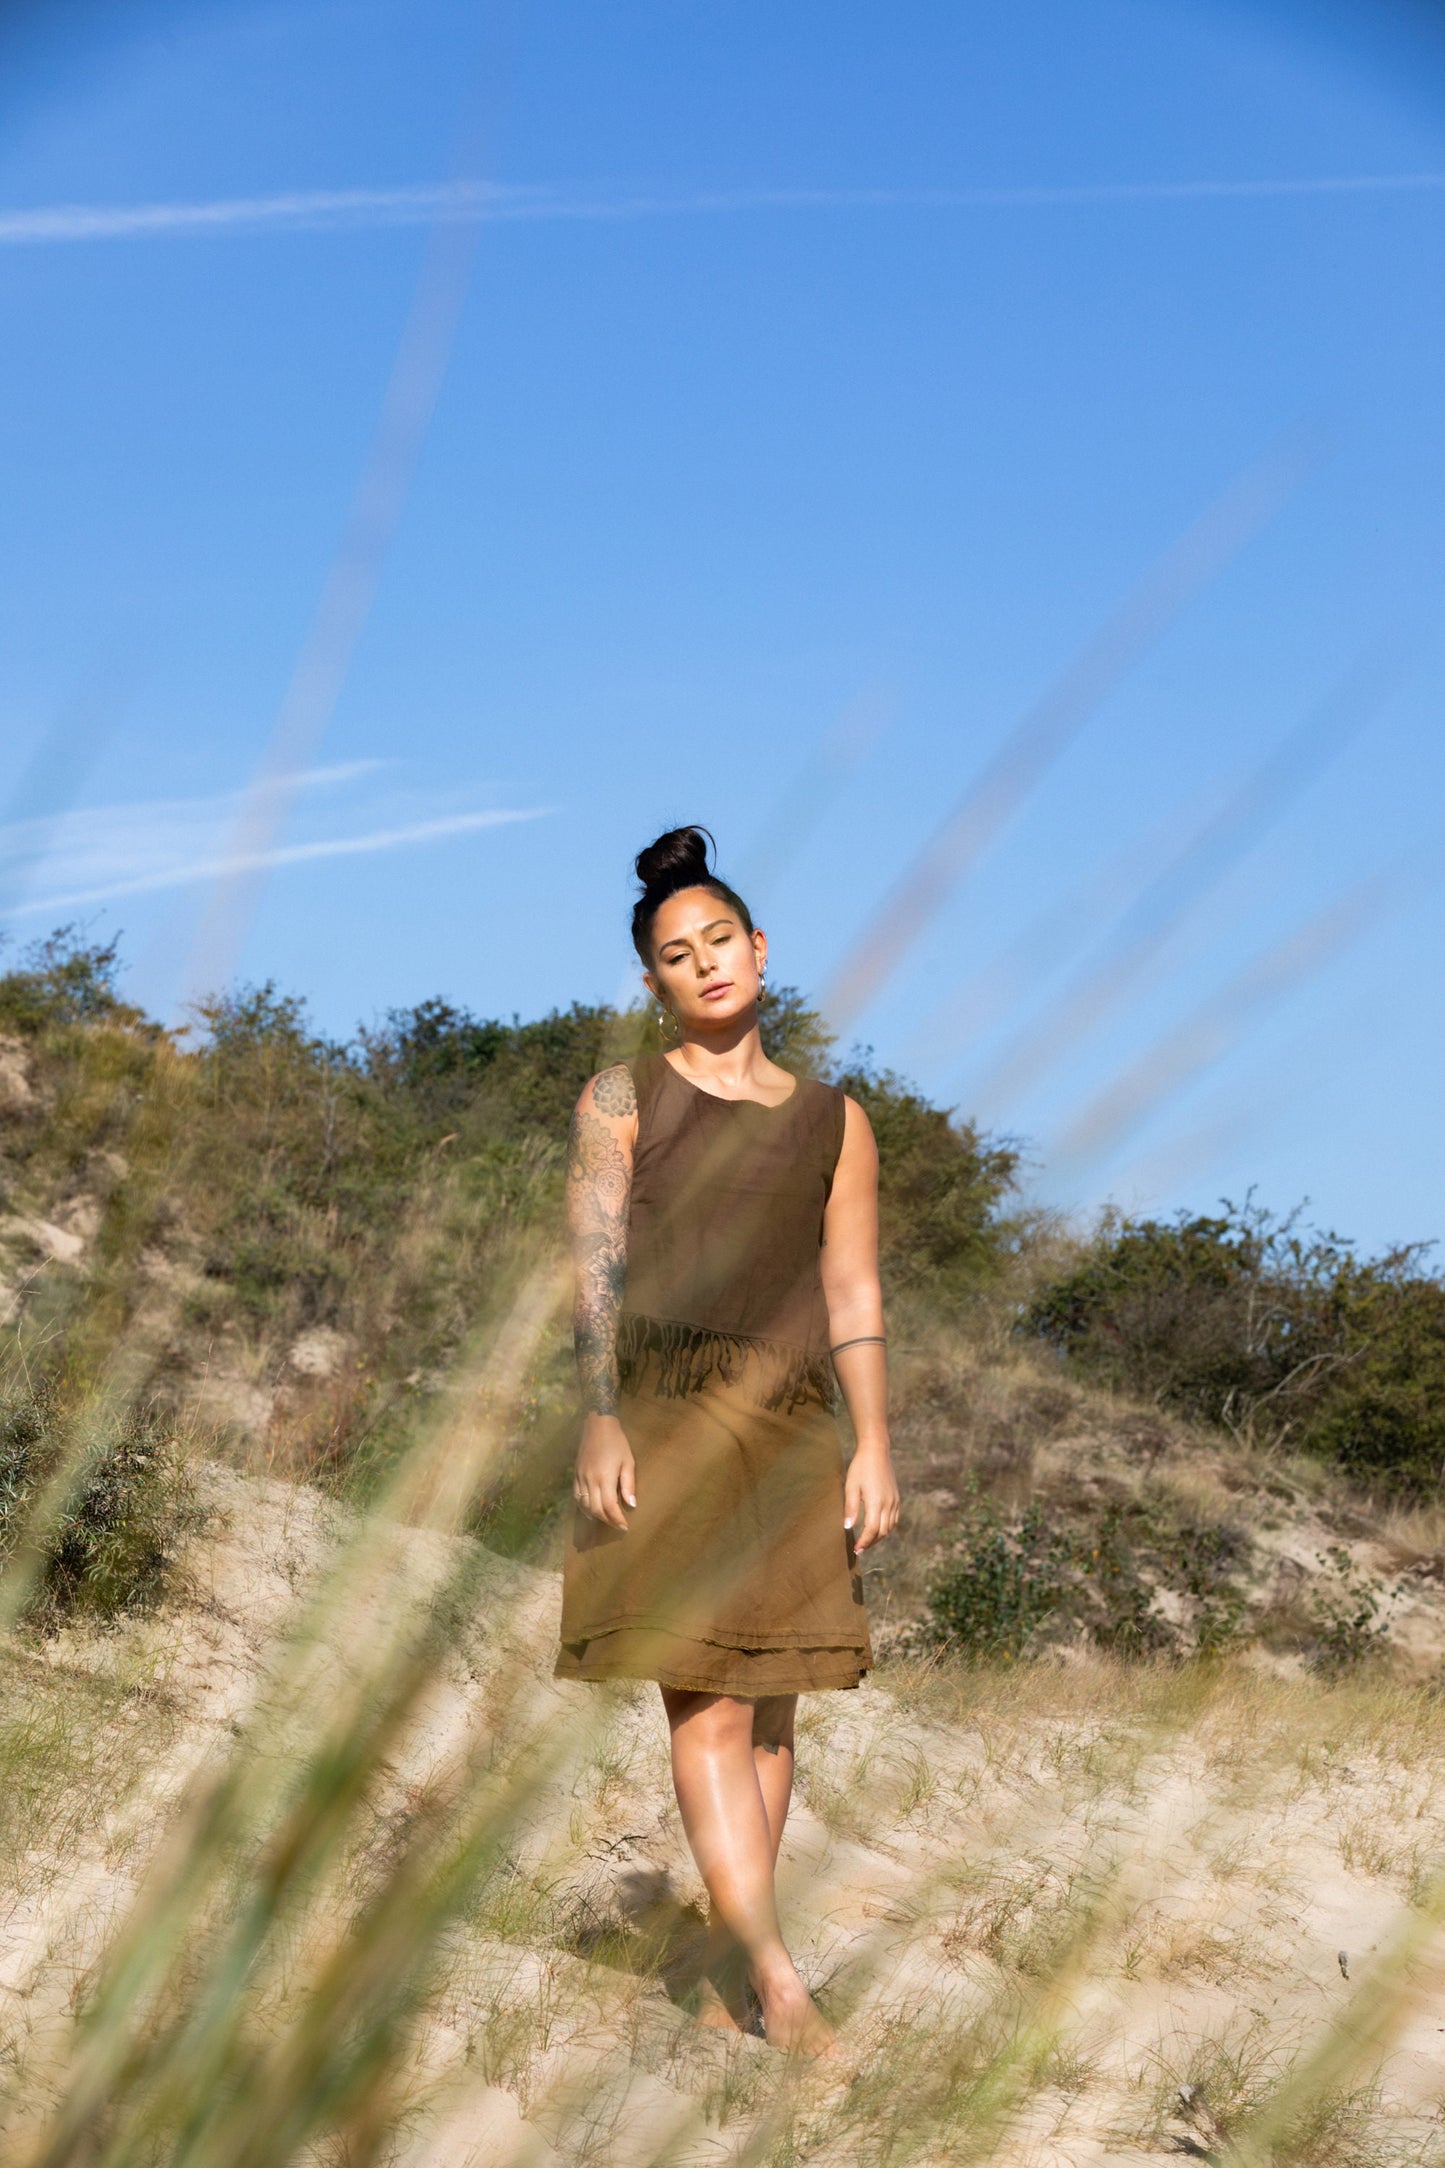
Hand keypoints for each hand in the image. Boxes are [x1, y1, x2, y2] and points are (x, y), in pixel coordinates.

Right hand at [574, 1413, 636, 1529]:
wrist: (597, 1425)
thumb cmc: (617, 1442)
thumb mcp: (628, 1461)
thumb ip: (629, 1484)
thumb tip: (632, 1505)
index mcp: (604, 1477)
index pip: (609, 1507)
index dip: (617, 1520)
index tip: (625, 1527)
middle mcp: (590, 1480)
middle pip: (596, 1510)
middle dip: (607, 1521)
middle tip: (618, 1525)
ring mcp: (580, 1477)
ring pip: (584, 1506)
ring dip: (596, 1516)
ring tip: (607, 1519)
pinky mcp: (575, 1474)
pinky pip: (577, 1497)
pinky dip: (584, 1507)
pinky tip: (592, 1511)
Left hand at [844, 1444, 899, 1552]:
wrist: (876, 1451)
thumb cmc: (860, 1468)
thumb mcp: (851, 1487)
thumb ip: (850, 1508)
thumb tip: (848, 1528)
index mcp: (876, 1502)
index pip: (872, 1530)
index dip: (864, 1542)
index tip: (856, 1550)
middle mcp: (888, 1504)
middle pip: (882, 1531)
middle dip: (871, 1542)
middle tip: (860, 1548)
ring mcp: (894, 1501)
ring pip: (890, 1527)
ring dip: (879, 1536)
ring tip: (867, 1541)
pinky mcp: (896, 1497)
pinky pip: (894, 1518)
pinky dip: (887, 1527)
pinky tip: (877, 1528)